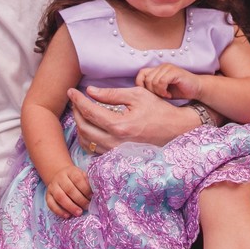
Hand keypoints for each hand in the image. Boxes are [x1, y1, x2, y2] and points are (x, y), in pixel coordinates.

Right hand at [46, 165, 91, 217]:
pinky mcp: (47, 195)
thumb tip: (97, 192)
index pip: (77, 179)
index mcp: (70, 171)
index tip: (92, 196)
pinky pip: (51, 204)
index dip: (85, 189)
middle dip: (80, 200)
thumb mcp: (82, 176)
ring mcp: (52, 187)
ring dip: (70, 206)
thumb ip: (88, 182)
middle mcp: (60, 178)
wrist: (60, 176)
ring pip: (60, 197)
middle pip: (69, 189)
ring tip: (79, 213)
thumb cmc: (75, 179)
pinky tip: (67, 215)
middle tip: (87, 207)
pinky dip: (59, 211)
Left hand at [68, 85, 196, 151]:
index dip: (78, 100)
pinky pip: (94, 149)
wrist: (177, 131)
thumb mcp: (138, 95)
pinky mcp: (118, 157)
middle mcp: (115, 142)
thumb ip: (112, 94)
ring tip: (81, 111)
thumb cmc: (160, 110)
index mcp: (120, 126)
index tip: (72, 91)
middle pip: (83, 127)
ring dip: (80, 125)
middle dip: (76, 111)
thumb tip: (90, 91)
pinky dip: (88, 137)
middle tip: (75, 100)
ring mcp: (116, 152)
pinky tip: (90, 126)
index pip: (90, 112)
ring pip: (86, 141)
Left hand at [134, 63, 201, 100]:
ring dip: (158, 92)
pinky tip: (169, 95)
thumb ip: (152, 88)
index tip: (147, 95)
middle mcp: (162, 67)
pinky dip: (163, 91)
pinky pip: (161, 81)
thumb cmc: (180, 90)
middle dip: (151, 91)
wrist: (197, 89)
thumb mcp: (162, 90)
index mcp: (158, 70)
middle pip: (146, 79)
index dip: (140, 85)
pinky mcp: (174, 72)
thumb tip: (138, 93)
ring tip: (166, 96)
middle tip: (160, 96)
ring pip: (153, 81)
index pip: (141, 74)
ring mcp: (168, 68)